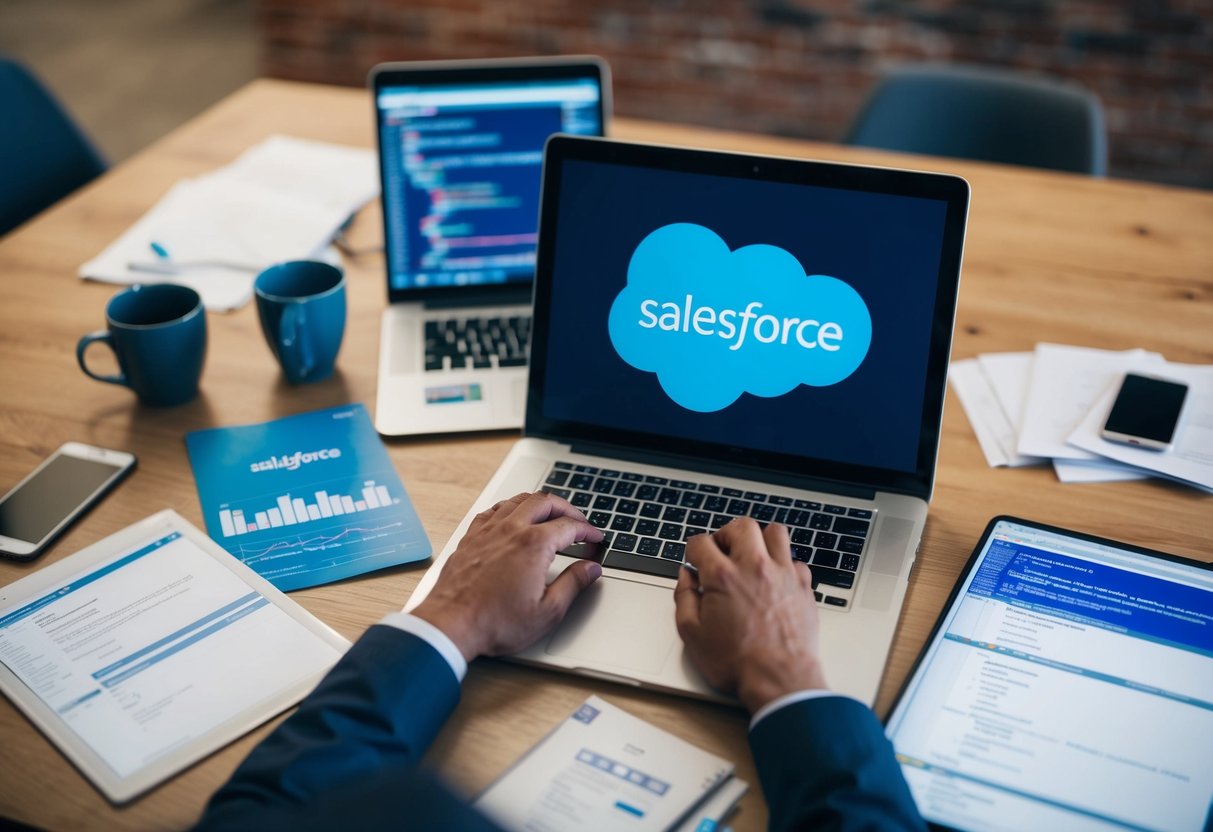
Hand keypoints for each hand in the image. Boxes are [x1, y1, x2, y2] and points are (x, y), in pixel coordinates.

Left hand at [412, 491, 603, 661]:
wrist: (452, 624)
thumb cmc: (495, 622)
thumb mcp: (548, 611)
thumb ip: (574, 584)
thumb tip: (590, 569)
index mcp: (534, 545)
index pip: (570, 526)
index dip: (588, 531)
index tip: (594, 538)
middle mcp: (511, 529)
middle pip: (546, 502)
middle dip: (567, 508)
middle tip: (578, 522)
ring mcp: (488, 530)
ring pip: (519, 500)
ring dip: (540, 503)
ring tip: (550, 514)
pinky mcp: (471, 537)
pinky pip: (494, 509)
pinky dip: (510, 507)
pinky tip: (512, 517)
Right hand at [674, 518, 827, 712]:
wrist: (779, 680)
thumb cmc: (737, 662)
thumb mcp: (692, 634)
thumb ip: (684, 598)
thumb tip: (686, 577)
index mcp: (722, 576)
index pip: (702, 542)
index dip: (693, 549)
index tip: (695, 559)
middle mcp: (754, 567)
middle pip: (740, 526)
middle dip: (726, 534)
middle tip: (722, 550)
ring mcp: (782, 574)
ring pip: (774, 532)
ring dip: (760, 539)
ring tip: (751, 555)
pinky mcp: (803, 586)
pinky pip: (795, 560)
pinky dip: (783, 564)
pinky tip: (775, 578)